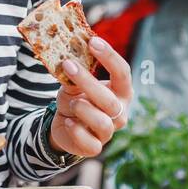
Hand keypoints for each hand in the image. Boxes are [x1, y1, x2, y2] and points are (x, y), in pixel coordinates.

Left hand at [49, 36, 132, 158]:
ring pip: (101, 121)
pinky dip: (76, 130)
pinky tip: (68, 121)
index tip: (92, 41)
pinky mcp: (95, 147)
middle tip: (68, 64)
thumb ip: (74, 74)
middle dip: (87, 81)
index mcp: (120, 92)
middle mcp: (119, 112)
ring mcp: (109, 131)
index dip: (109, 57)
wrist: (64, 125)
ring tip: (69, 103)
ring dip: (82, 108)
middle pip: (108, 98)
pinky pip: (89, 142)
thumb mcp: (73, 84)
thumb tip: (69, 56)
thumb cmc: (75, 99)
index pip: (122, 73)